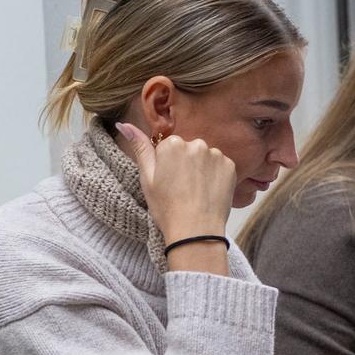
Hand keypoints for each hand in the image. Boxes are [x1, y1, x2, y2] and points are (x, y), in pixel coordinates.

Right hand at [116, 123, 233, 242]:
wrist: (196, 230)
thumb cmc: (166, 207)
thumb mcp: (146, 178)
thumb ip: (139, 147)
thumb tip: (124, 124)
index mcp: (172, 144)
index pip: (168, 147)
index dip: (167, 166)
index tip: (168, 182)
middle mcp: (196, 143)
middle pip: (188, 150)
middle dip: (185, 164)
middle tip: (181, 189)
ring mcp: (216, 154)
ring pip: (205, 157)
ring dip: (201, 169)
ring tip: (196, 192)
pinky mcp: (230, 166)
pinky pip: (220, 166)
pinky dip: (215, 176)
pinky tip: (209, 192)